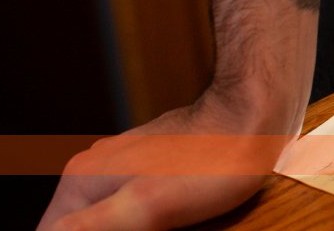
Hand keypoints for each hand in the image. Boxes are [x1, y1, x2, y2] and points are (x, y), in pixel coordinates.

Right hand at [37, 88, 296, 230]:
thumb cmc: (214, 162)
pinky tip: (169, 224)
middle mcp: (93, 169)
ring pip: (105, 216)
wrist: (257, 114)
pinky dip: (142, 221)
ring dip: (124, 227)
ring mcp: (122, 163)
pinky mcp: (151, 165)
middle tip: (155, 230)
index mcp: (82, 181)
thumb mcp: (146, 207)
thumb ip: (89, 229)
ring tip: (163, 226)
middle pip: (76, 226)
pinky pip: (130, 203)